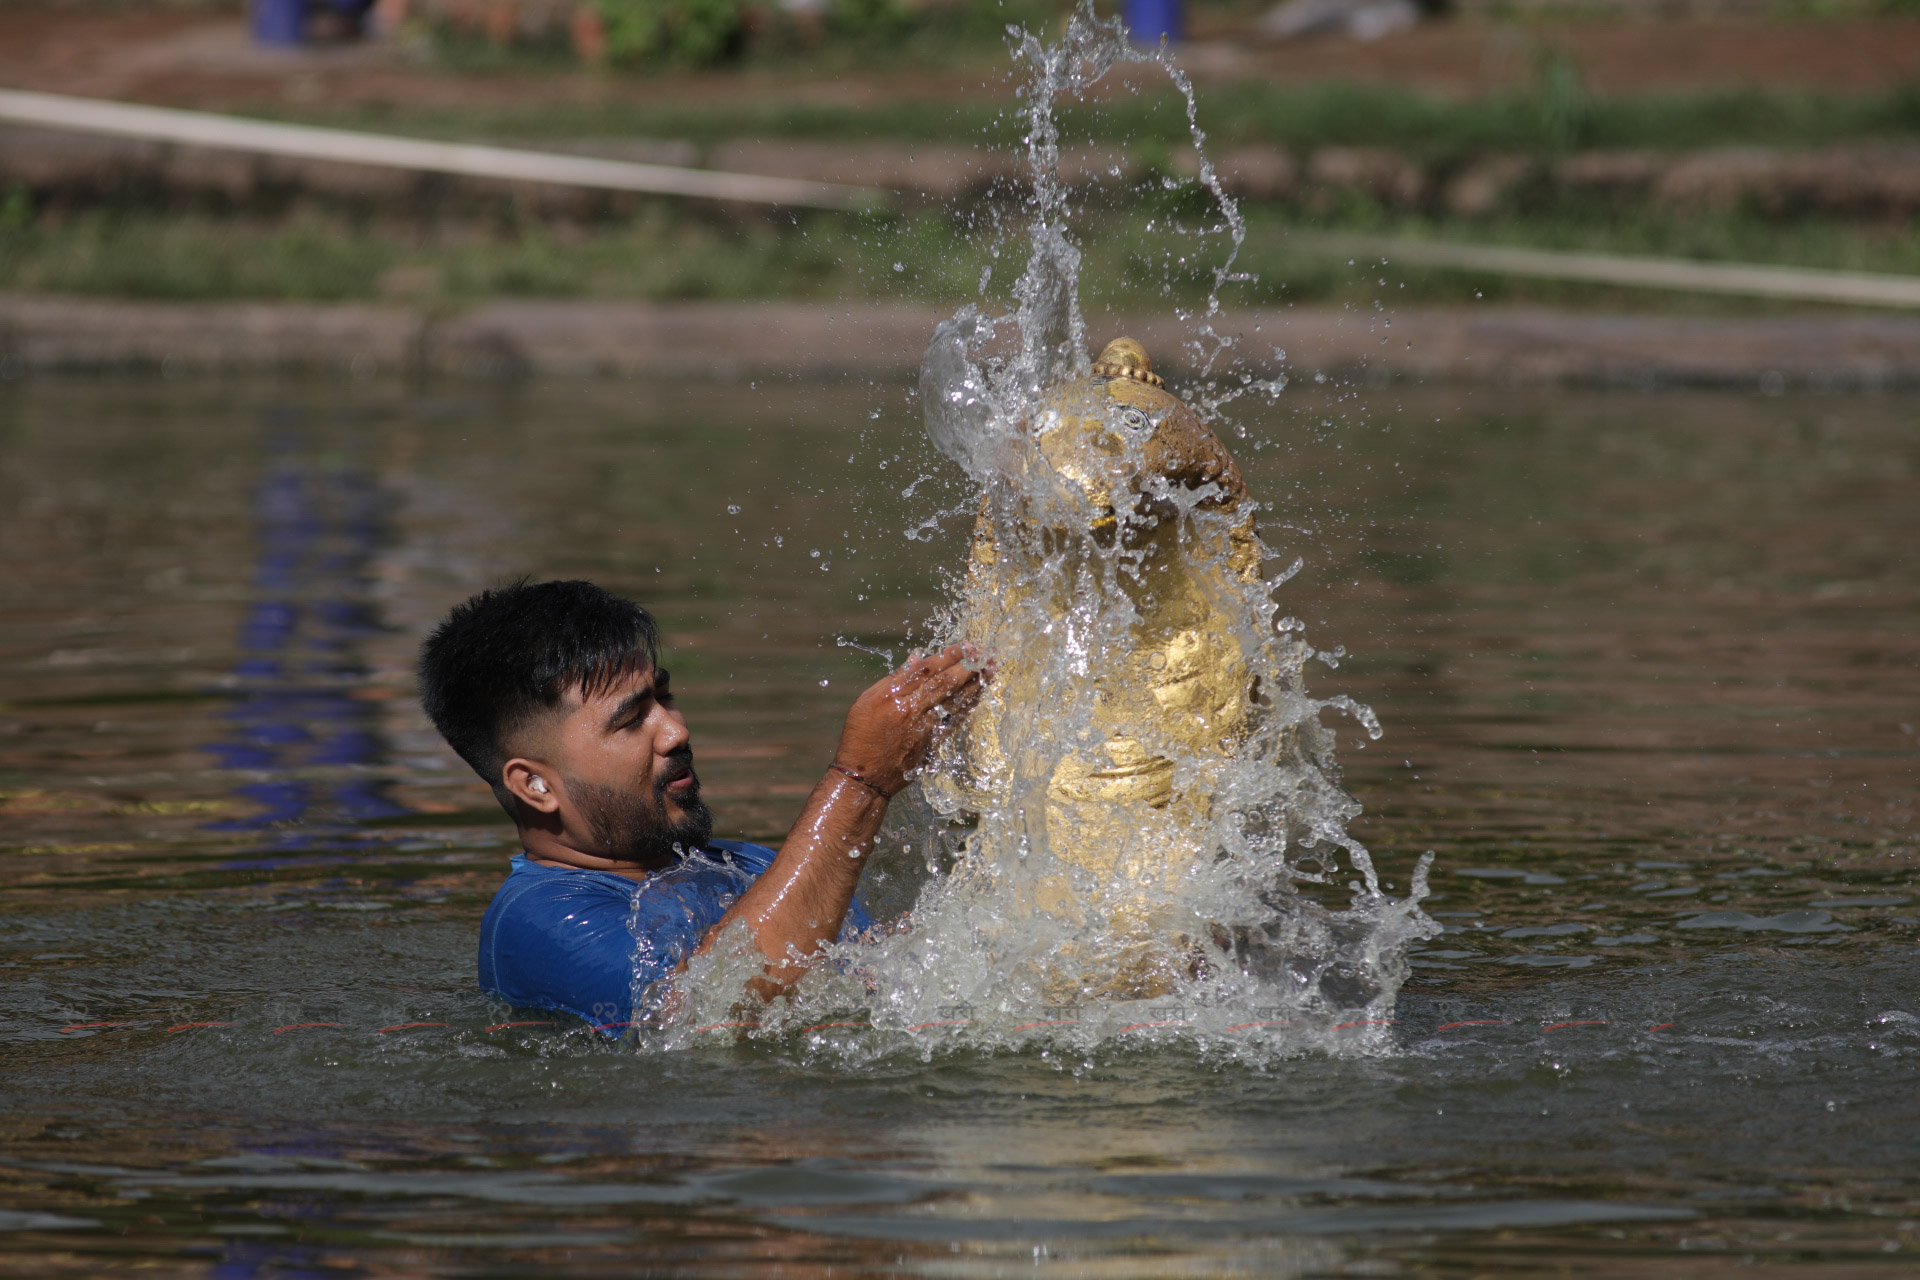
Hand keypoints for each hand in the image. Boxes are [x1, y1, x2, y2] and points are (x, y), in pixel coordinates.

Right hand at [832, 645, 988, 796]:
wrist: (865, 775)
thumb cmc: (862, 734)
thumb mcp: (868, 700)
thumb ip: (895, 679)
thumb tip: (917, 658)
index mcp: (892, 696)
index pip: (926, 669)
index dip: (948, 656)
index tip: (964, 646)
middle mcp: (910, 711)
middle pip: (944, 683)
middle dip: (966, 666)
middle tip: (982, 652)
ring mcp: (924, 729)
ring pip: (954, 702)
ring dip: (975, 684)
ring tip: (990, 668)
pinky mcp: (933, 744)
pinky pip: (955, 721)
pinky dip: (968, 705)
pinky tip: (979, 694)